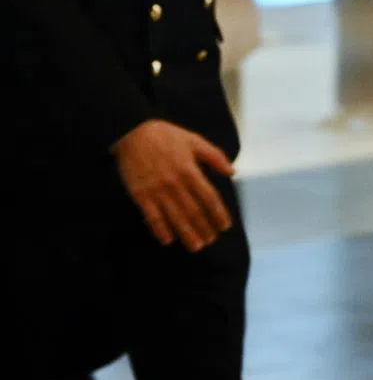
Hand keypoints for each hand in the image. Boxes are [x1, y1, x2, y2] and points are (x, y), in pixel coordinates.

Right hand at [111, 120, 233, 251]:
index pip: (209, 197)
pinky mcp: (141, 196)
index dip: (218, 213)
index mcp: (191, 170)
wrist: (133, 133)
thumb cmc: (167, 136)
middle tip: (211, 240)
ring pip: (175, 218)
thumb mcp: (195, 141)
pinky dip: (160, 230)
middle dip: (204, 228)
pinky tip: (168, 240)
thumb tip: (232, 172)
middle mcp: (175, 184)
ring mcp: (157, 191)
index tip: (225, 226)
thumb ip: (215, 157)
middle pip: (193, 212)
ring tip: (196, 246)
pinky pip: (152, 217)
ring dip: (187, 234)